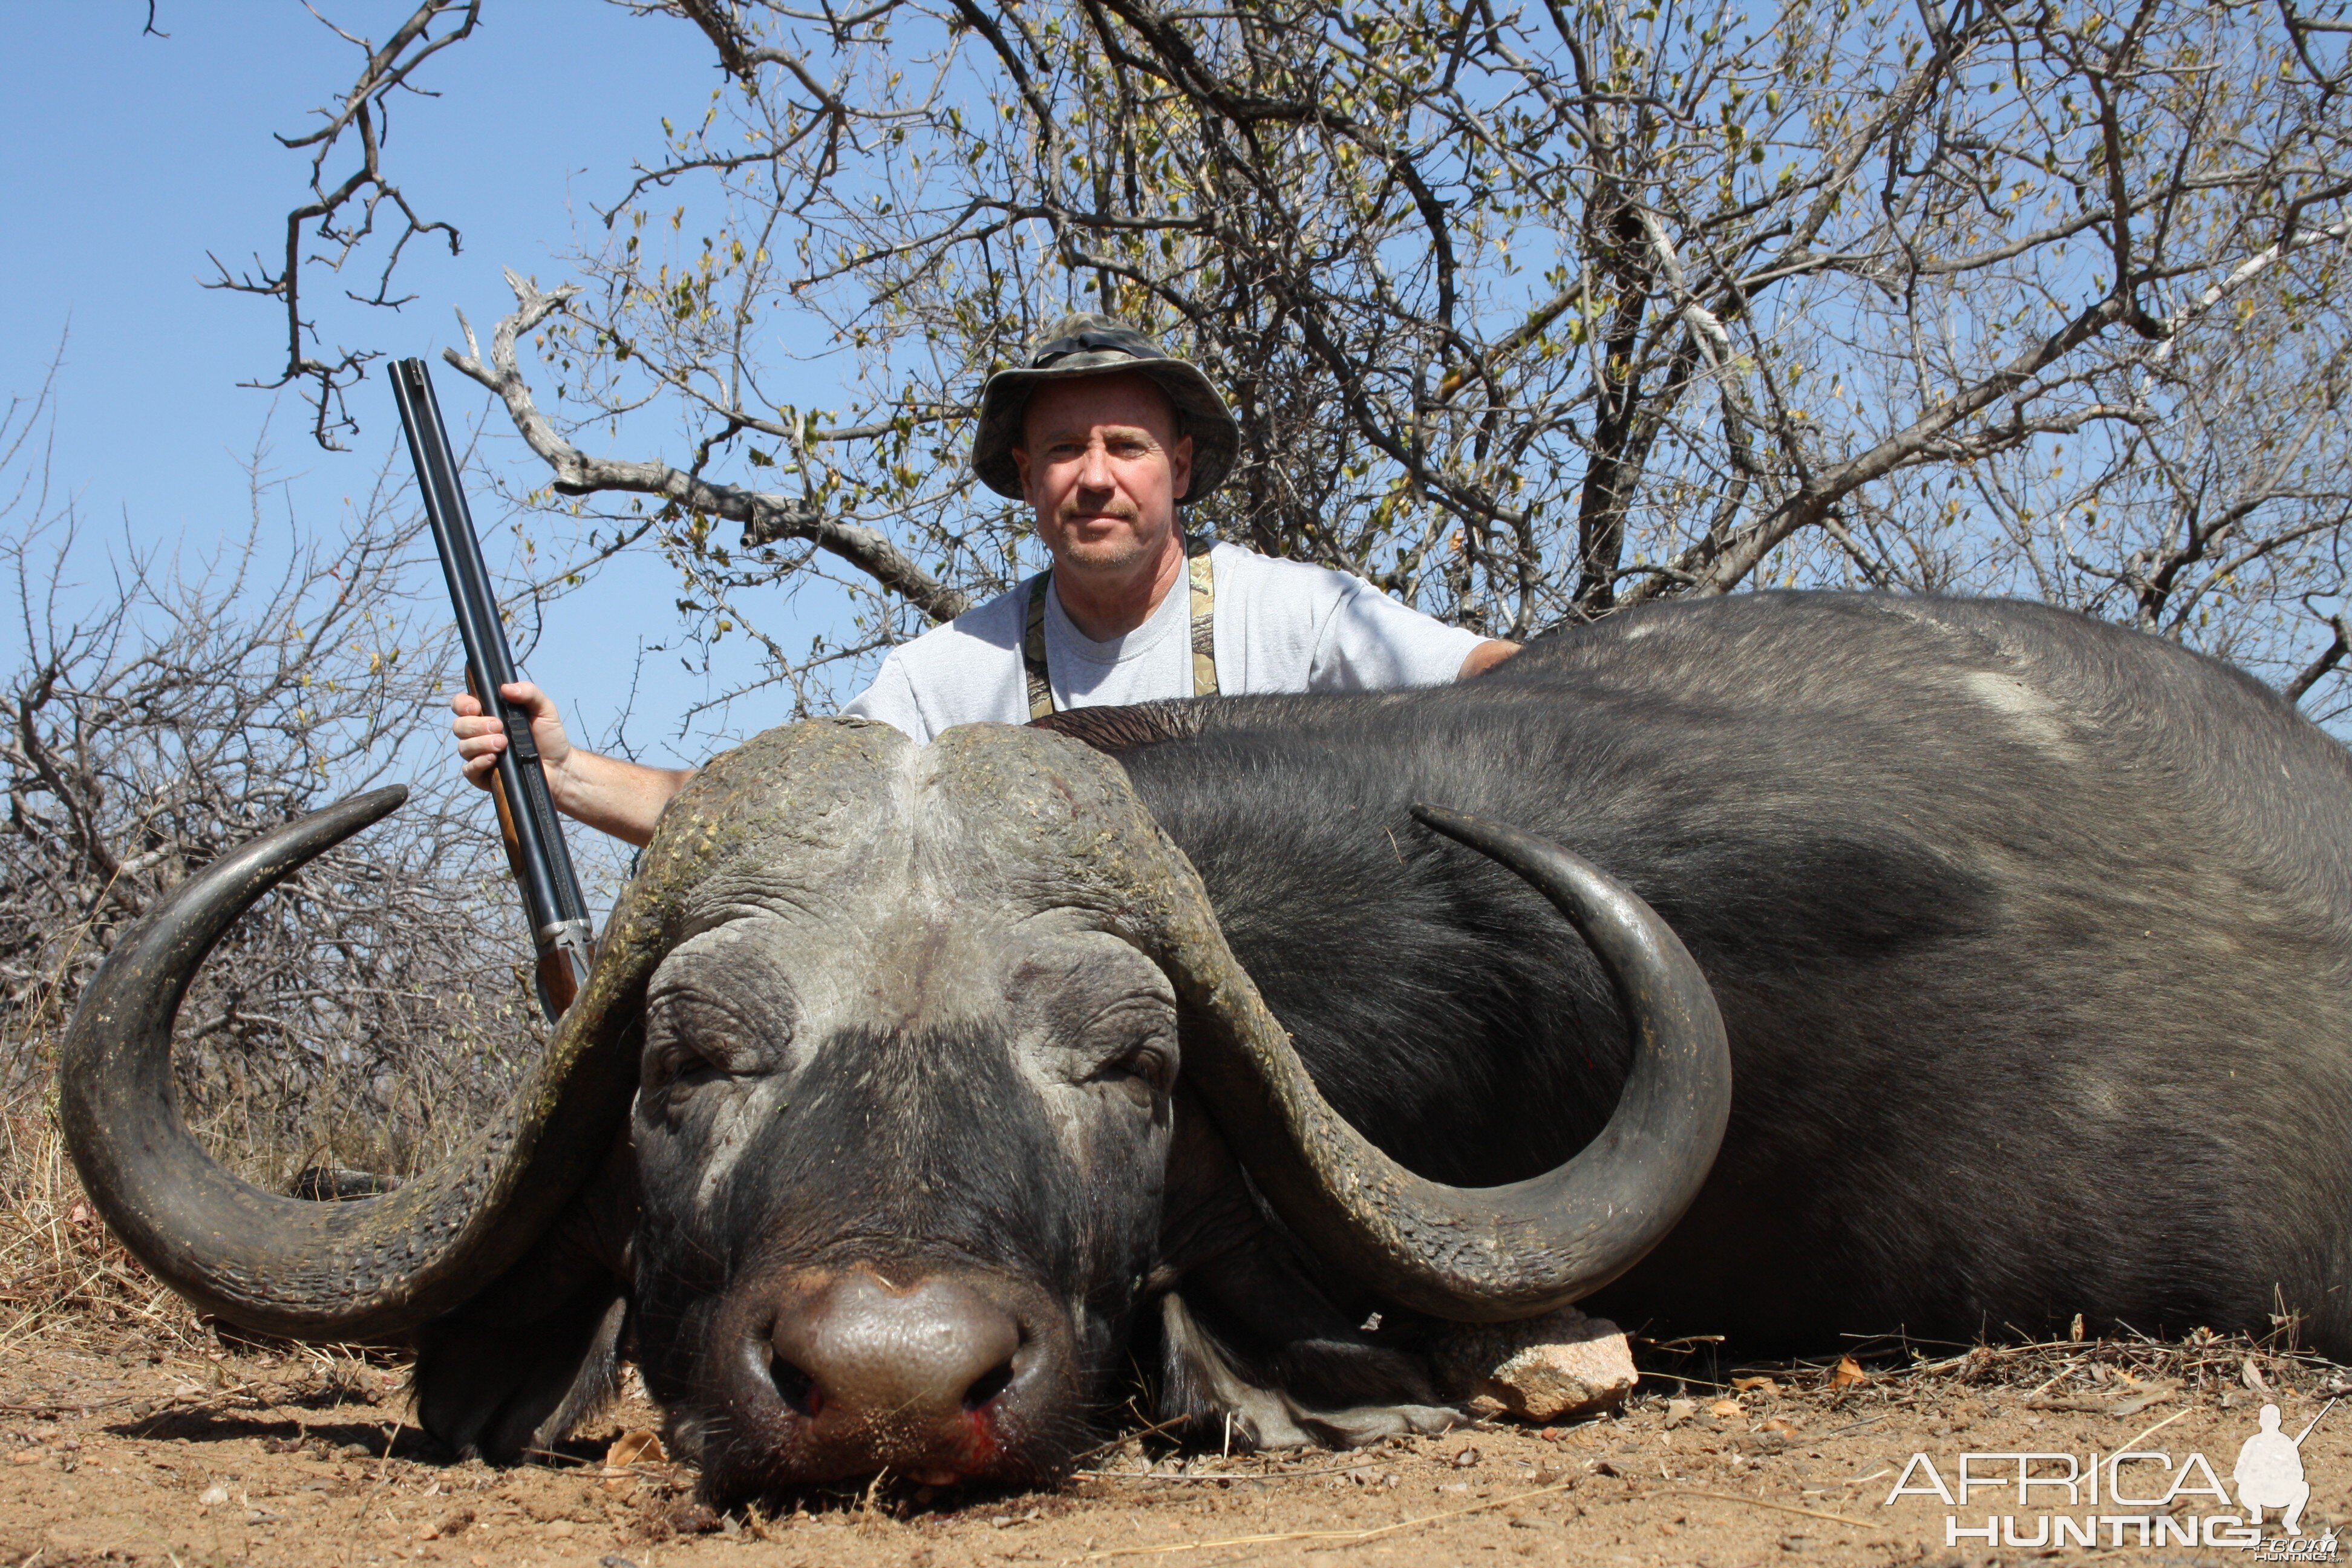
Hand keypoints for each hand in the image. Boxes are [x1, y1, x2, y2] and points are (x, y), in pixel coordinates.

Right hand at [450, 681, 573, 800]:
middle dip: (476, 725)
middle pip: (459, 726)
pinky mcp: (483, 774)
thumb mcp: (545, 709)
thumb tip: (505, 688)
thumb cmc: (550, 736)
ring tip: (503, 743)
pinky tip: (494, 759)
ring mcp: (480, 754)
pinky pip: (469, 770)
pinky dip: (478, 762)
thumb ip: (529, 693)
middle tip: (499, 726)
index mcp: (489, 714)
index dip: (463, 704)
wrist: (560, 767)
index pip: (462, 705)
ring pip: (463, 747)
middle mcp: (480, 733)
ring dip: (481, 743)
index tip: (477, 707)